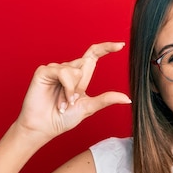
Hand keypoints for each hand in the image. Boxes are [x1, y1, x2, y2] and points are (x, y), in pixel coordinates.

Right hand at [15, 42, 130, 142]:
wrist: (44, 128)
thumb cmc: (62, 119)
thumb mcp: (89, 107)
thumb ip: (106, 99)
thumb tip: (127, 99)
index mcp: (79, 77)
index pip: (93, 56)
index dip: (106, 48)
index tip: (121, 45)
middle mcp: (67, 70)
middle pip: (85, 63)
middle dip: (81, 86)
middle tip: (71, 102)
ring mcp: (55, 69)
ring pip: (75, 69)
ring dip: (72, 91)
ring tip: (63, 104)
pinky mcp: (44, 71)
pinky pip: (63, 71)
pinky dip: (66, 88)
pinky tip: (60, 100)